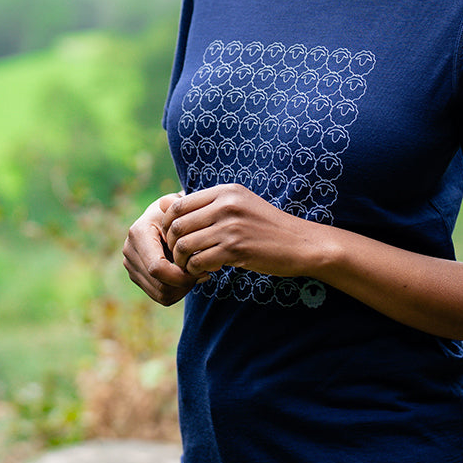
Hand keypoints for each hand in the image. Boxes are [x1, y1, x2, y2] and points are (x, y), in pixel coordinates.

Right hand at [123, 195, 204, 305]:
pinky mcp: (137, 274)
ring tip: (198, 274)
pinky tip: (189, 278)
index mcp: (139, 233)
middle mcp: (130, 250)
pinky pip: (159, 295)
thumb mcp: (186, 214)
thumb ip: (191, 231)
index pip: (157, 268)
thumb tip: (204, 255)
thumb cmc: (181, 211)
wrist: (167, 213)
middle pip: (159, 285)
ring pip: (160, 294)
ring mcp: (131, 264)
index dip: (180, 275)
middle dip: (184, 284)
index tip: (201, 270)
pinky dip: (177, 291)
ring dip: (182, 289)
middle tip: (204, 273)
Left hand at [160, 183, 318, 279]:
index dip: (169, 225)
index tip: (175, 238)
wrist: (300, 243)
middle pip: (178, 225)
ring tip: (191, 266)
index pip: (179, 205)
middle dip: (172, 245)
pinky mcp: (236, 249)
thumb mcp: (237, 206)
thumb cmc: (267, 226)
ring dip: (182, 260)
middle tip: (180, 256)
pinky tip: (206, 271)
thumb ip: (201, 205)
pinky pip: (199, 261)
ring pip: (185, 245)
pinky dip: (196, 270)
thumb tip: (161, 202)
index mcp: (226, 192)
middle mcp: (226, 205)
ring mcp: (231, 227)